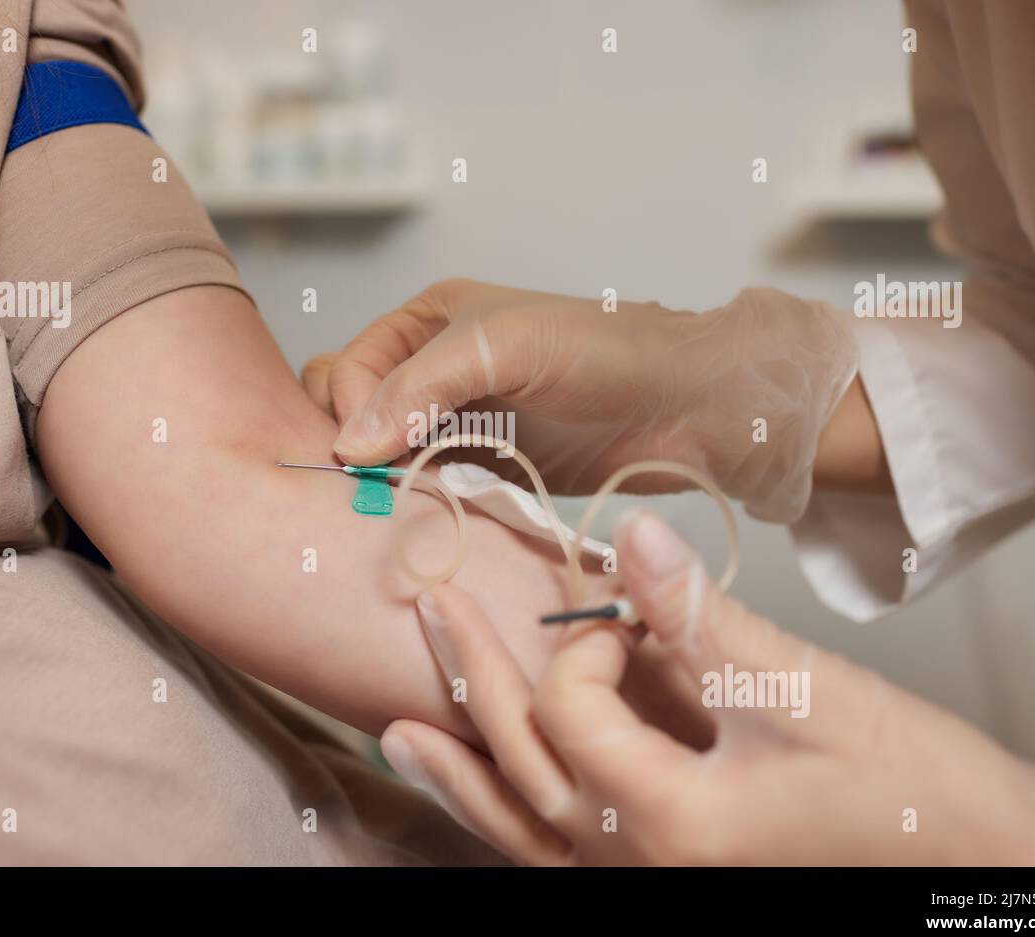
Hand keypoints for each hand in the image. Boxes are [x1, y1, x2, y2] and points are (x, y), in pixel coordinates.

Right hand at [303, 279, 858, 521]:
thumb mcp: (503, 348)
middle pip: (354, 411)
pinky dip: (417, 502)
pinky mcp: (486, 468)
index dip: (348, 412)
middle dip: (354, 447)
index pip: (348, 368)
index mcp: (429, 322)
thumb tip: (349, 441)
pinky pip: (427, 488)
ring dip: (384, 481)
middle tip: (374, 484)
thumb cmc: (605, 354)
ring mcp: (460, 423)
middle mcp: (435, 371)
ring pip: (385, 456)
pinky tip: (428, 517)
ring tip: (400, 504)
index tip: (365, 455)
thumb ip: (421, 386)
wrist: (686, 406)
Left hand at [379, 510, 1034, 863]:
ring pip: (522, 831)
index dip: (588, 647)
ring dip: (462, 773)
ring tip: (397, 734)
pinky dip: (510, 817)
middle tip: (429, 609)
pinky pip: (559, 855)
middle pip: (523, 767)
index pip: (572, 715)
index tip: (632, 613)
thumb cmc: (910, 787)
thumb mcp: (801, 688)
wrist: (975, 866)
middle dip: (471, 681)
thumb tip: (629, 534)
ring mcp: (644, 885)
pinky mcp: (662, 879)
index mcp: (670, 821)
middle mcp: (640, 868)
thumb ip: (698, 615)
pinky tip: (483, 791)